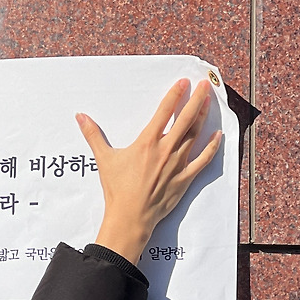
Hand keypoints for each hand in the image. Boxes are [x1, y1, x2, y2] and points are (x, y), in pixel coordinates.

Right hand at [77, 78, 222, 264]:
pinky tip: (217, 136)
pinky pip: (203, 160)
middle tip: (204, 85)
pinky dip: (212, 147)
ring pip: (195, 134)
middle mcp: (165, 149)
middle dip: (196, 99)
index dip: (175, 94)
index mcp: (147, 142)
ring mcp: (177, 163)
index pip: (164, 111)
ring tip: (208, 102)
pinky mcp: (185, 178)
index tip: (183, 82)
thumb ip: (93, 135)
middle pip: (186, 118)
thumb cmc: (117, 190)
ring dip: (203, 116)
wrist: (130, 216)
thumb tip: (81, 117)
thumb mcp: (104, 159)